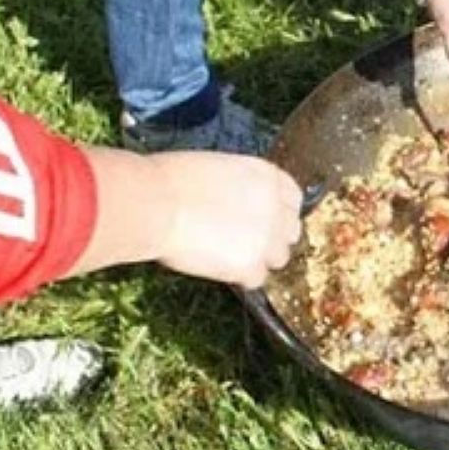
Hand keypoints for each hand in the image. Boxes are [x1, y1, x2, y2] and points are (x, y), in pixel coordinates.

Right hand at [154, 152, 302, 288]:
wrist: (155, 203)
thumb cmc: (171, 180)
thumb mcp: (218, 170)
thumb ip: (240, 188)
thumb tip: (238, 204)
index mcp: (267, 176)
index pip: (293, 198)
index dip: (279, 211)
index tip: (265, 219)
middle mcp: (276, 206)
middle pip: (291, 231)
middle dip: (273, 237)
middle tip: (246, 241)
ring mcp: (267, 238)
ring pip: (279, 258)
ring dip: (259, 259)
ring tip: (229, 256)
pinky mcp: (251, 265)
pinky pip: (257, 279)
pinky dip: (240, 277)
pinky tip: (220, 268)